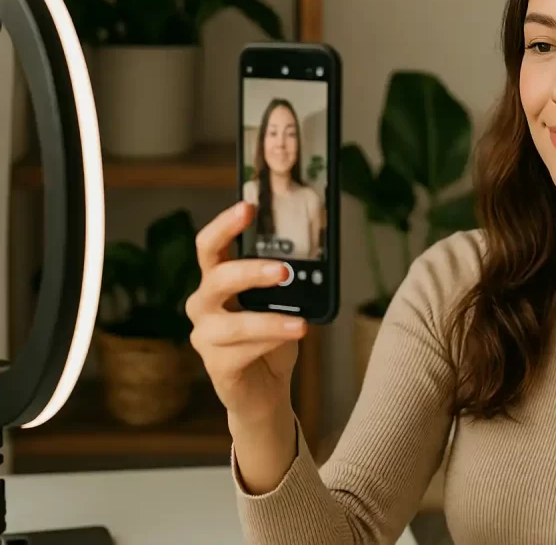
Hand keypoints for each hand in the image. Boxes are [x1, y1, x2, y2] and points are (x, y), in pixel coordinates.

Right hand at [185, 201, 307, 427]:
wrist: (266, 389)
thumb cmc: (272, 339)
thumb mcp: (281, 305)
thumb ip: (283, 286)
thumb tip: (310, 265)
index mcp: (217, 282)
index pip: (210, 246)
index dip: (225, 225)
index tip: (248, 207)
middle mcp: (204, 305)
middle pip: (217, 278)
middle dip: (250, 271)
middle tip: (283, 271)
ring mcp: (205, 337)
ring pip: (233, 324)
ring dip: (270, 322)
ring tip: (300, 325)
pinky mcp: (216, 366)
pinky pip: (242, 352)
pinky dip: (270, 345)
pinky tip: (290, 340)